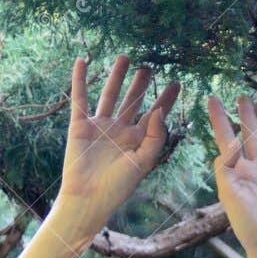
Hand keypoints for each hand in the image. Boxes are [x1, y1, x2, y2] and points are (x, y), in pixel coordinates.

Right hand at [55, 54, 180, 237]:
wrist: (87, 200)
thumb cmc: (117, 188)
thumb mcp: (142, 163)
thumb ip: (155, 137)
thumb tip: (160, 110)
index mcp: (137, 142)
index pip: (154, 115)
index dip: (165, 100)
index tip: (176, 82)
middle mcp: (120, 132)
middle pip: (132, 101)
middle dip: (141, 85)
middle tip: (149, 67)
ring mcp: (100, 127)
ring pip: (110, 95)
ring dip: (116, 77)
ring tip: (125, 57)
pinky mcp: (80, 126)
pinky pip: (80, 99)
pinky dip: (79, 80)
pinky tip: (82, 62)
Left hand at [207, 94, 256, 257]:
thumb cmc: (249, 226)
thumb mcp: (229, 195)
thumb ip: (225, 166)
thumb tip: (230, 139)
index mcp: (238, 172)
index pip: (226, 139)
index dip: (219, 119)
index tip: (212, 98)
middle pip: (251, 136)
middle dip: (246, 116)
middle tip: (242, 96)